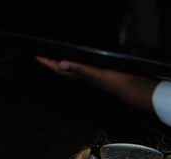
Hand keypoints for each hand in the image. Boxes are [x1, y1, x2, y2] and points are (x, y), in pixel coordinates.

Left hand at [35, 57, 157, 111]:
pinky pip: (84, 69)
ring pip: (73, 70)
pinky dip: (77, 65)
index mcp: (82, 77)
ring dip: (63, 65)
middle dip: (52, 63)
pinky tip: (80, 63)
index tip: (37, 57)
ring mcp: (93, 77)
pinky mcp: (101, 75)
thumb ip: (79, 68)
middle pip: (64, 70)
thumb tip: (61, 64)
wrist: (133, 90)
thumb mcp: (95, 73)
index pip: (60, 69)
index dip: (48, 63)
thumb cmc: (116, 83)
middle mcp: (85, 78)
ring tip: (56, 59)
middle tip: (42, 57)